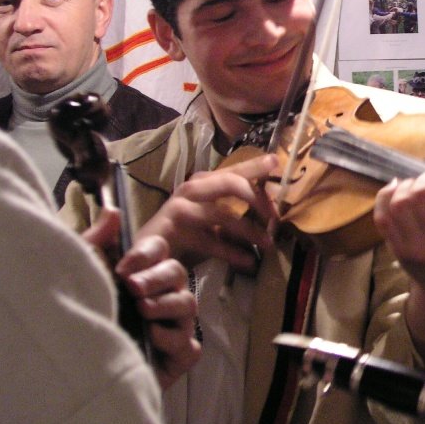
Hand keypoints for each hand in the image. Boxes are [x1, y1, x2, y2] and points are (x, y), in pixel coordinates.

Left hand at [83, 209, 200, 390]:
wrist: (69, 373)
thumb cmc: (79, 319)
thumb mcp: (83, 276)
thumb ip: (97, 243)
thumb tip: (113, 210)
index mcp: (140, 275)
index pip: (159, 252)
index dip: (148, 254)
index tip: (124, 267)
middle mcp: (159, 297)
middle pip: (177, 274)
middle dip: (157, 277)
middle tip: (132, 287)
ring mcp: (172, 327)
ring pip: (188, 304)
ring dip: (165, 304)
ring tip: (141, 310)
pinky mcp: (177, 357)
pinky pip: (189, 344)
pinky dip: (172, 339)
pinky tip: (149, 338)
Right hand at [136, 154, 278, 274]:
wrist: (148, 256)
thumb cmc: (185, 235)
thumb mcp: (214, 220)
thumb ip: (236, 211)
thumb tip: (270, 213)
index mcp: (203, 183)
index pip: (234, 170)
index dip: (255, 166)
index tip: (275, 162)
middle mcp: (192, 190)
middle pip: (230, 183)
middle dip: (256, 197)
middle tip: (275, 216)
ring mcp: (180, 208)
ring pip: (221, 213)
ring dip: (249, 230)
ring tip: (268, 244)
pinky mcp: (174, 231)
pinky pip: (210, 241)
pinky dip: (232, 252)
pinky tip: (248, 261)